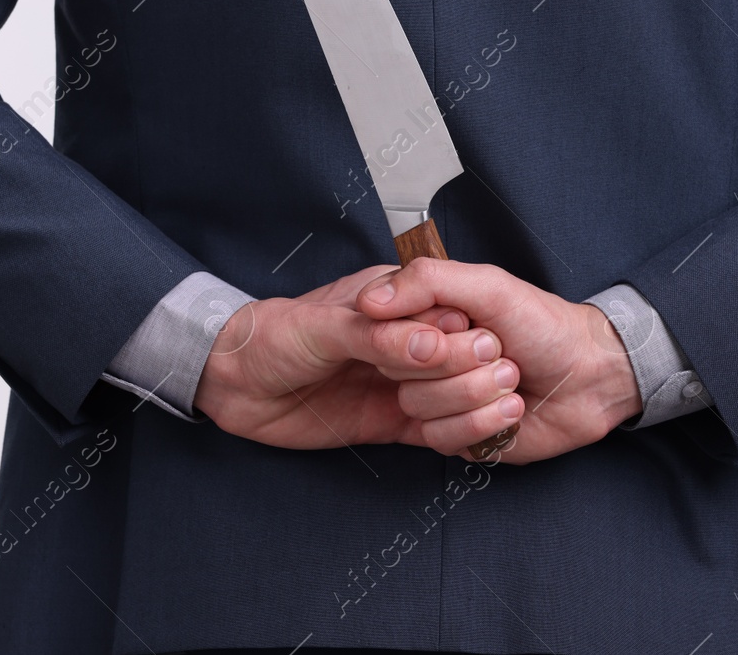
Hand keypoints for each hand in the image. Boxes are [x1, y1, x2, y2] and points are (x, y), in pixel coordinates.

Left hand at [193, 264, 512, 450]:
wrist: (234, 384)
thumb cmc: (271, 337)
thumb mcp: (321, 326)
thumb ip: (375, 334)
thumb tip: (429, 344)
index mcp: (392, 301)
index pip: (443, 314)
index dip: (466, 333)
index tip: (488, 348)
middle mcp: (402, 339)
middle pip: (456, 354)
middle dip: (476, 369)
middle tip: (499, 382)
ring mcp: (398, 381)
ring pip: (450, 392)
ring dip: (474, 401)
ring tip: (503, 410)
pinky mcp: (389, 420)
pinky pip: (433, 430)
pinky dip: (457, 435)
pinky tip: (480, 436)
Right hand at [356, 259, 641, 463]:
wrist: (590, 376)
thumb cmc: (545, 325)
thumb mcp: (489, 287)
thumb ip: (428, 281)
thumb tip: (369, 300)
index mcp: (429, 319)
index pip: (386, 331)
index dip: (424, 335)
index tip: (464, 324)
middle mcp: (428, 359)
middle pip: (402, 373)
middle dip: (459, 364)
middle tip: (498, 350)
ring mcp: (441, 399)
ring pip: (420, 408)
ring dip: (476, 395)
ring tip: (512, 380)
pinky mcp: (457, 436)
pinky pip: (442, 438)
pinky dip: (483, 423)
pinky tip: (512, 409)